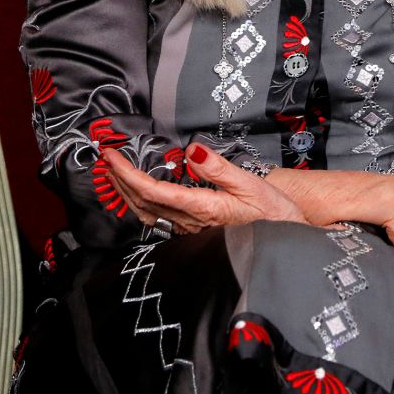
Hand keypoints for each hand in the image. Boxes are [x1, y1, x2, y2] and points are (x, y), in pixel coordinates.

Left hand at [103, 141, 305, 234]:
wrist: (287, 242)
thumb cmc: (274, 214)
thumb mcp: (252, 185)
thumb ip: (219, 169)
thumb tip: (193, 151)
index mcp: (201, 208)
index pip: (151, 190)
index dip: (127, 172)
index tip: (112, 155)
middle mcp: (190, 222)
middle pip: (142, 201)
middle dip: (119, 178)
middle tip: (106, 156)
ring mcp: (190, 230)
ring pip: (146, 213)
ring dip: (126, 192)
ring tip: (115, 174)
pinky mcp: (195, 232)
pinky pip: (158, 219)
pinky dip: (141, 203)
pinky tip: (140, 196)